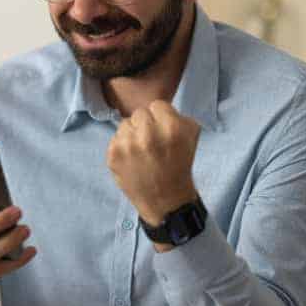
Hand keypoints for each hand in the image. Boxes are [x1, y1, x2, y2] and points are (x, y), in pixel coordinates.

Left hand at [106, 100, 200, 226]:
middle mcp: (149, 134)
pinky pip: (115, 138)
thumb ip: (177, 116)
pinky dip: (123, 147)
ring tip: (142, 152)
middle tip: (152, 144)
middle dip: (146, 125)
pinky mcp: (114, 155)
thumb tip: (158, 108)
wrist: (166, 200)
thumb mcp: (191, 137)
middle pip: (140, 113)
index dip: (161, 118)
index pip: (157, 105)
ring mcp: (128, 144)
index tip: (163, 132)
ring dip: (133, 134)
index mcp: (172, 127)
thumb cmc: (179, 166)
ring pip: (125, 124)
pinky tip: (133, 160)